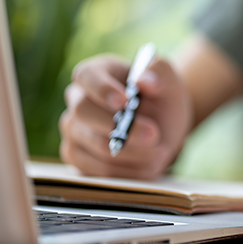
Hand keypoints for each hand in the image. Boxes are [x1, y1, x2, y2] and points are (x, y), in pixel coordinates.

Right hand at [59, 54, 192, 179]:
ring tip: (160, 152)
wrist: (162, 126)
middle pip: (84, 112)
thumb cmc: (161, 98)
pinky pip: (96, 169)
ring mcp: (73, 128)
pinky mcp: (76, 155)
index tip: (125, 102)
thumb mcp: (169, 80)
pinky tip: (148, 166)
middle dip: (122, 127)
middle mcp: (77, 98)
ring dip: (132, 152)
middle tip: (154, 135)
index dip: (102, 89)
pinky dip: (127, 171)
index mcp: (96, 72)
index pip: (86, 76)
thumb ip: (159, 72)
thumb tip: (143, 80)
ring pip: (95, 144)